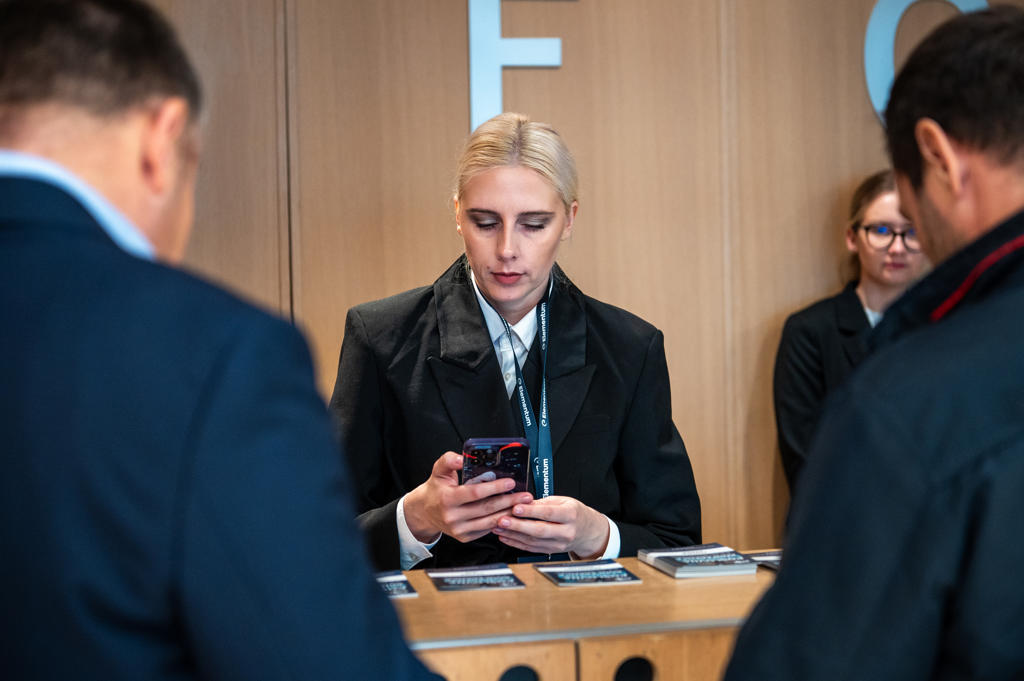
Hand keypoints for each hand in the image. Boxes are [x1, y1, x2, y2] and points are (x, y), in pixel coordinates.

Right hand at [403, 452, 533, 543]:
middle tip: (525, 495)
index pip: (475, 493)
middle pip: (487, 508)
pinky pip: (486, 530)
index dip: (494, 488)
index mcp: (447, 499)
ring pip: (489, 521)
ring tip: (522, 505)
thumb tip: (461, 456)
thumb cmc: (436, 489)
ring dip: (508, 513)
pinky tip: (510, 515)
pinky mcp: (464, 537)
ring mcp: (459, 530)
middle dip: (508, 501)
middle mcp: (453, 517)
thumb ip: (448, 460)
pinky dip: (500, 522)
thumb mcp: (438, 471)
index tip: (510, 482)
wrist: (425, 512)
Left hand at [491, 496, 609, 558]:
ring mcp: (559, 544)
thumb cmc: (574, 513)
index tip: (515, 508)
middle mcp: (566, 532)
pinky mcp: (551, 551)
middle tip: (502, 520)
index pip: (548, 513)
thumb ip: (543, 503)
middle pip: (539, 530)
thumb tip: (524, 501)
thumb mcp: (563, 501)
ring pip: (533, 541)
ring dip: (513, 534)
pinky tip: (505, 537)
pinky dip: (516, 543)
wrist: (588, 532)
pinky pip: (531, 548)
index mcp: (571, 515)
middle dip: (518, 525)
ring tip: (498, 527)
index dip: (531, 511)